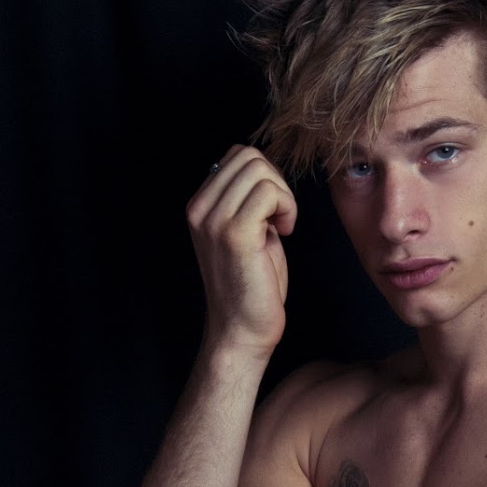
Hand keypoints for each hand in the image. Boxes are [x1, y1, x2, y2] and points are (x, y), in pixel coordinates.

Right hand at [185, 145, 296, 356]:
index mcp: (200, 207)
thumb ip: (248, 202)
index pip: (236, 156)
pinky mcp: (234, 233)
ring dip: (283, 195)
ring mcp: (214, 220)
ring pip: (259, 169)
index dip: (265, 177)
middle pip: (247, 156)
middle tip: (281, 218)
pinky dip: (286, 206)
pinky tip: (284, 232)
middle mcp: (200, 209)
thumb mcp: (247, 233)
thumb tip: (265, 173)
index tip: (272, 212)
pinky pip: (268, 192)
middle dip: (276, 181)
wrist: (243, 330)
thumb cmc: (252, 287)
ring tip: (281, 226)